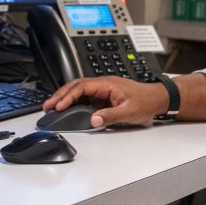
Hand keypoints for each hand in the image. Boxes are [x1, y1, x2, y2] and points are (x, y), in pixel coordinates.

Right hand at [41, 76, 168, 127]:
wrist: (157, 99)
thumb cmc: (146, 101)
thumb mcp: (129, 112)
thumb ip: (110, 116)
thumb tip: (94, 120)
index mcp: (107, 84)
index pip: (82, 87)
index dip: (68, 96)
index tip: (59, 106)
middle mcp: (102, 84)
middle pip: (75, 86)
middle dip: (60, 95)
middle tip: (47, 106)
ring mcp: (102, 90)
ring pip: (78, 90)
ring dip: (65, 98)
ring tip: (52, 107)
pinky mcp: (103, 96)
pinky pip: (84, 97)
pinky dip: (73, 102)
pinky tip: (66, 109)